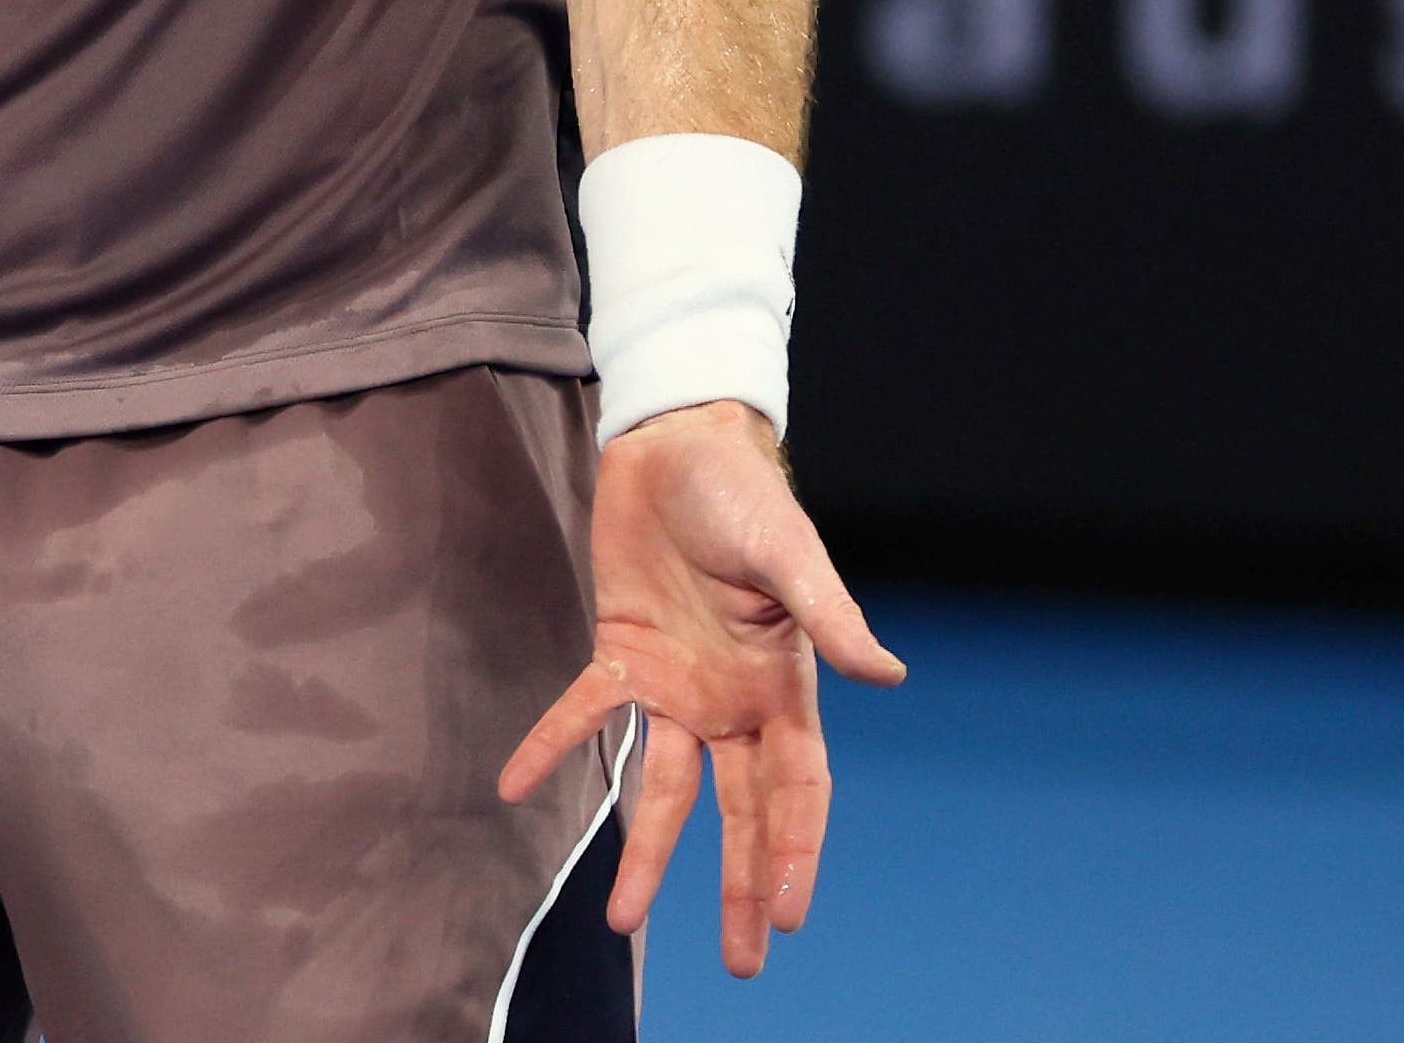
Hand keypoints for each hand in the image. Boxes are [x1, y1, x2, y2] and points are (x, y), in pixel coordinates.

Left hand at [498, 401, 903, 977]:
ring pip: (667, 789)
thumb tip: (888, 677)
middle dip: (739, 886)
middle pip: (739, 812)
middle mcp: (734, 702)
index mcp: (785, 687)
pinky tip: (515, 787)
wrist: (677, 442)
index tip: (786, 914)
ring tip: (623, 920)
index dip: (794, 850)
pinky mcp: (621, 654)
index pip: (797, 789)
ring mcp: (677, 685)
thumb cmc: (747, 494)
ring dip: (648, 853)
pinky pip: (584, 714)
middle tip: (742, 961)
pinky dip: (551, 747)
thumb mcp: (791, 552)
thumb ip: (831, 616)